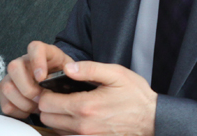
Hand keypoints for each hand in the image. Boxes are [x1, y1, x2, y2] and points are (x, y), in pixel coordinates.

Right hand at [0, 41, 73, 118]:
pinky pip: (6, 104)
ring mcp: (13, 76)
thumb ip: (72, 70)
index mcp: (42, 52)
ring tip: (37, 106)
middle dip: (28, 89)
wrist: (57, 85)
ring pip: (7, 87)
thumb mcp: (72, 71)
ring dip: (24, 102)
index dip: (36, 61)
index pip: (35, 48)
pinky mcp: (7, 92)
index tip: (42, 78)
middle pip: (14, 67)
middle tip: (41, 98)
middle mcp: (24, 62)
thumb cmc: (64, 78)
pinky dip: (19, 111)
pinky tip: (30, 110)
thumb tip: (70, 72)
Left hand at [38, 60, 156, 134]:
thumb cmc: (135, 95)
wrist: (151, 119)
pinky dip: (65, 127)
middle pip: (46, 117)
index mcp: (85, 106)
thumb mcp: (115, 74)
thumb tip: (67, 68)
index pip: (47, 103)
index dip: (45, 92)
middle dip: (47, 104)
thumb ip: (88, 68)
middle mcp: (83, 126)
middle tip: (56, 94)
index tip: (51, 86)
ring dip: (55, 116)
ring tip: (65, 104)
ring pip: (54, 129)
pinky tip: (74, 116)